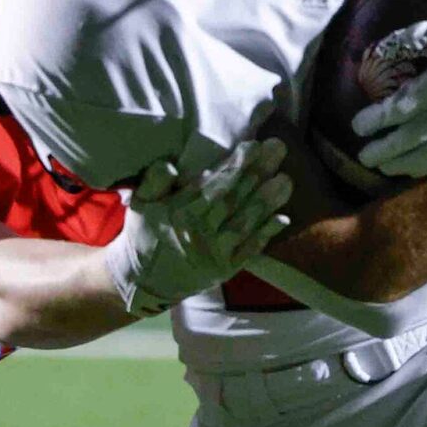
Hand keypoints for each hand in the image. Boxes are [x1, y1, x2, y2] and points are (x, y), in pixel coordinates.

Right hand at [101, 137, 291, 316]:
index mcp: (178, 212)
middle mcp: (198, 232)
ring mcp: (214, 253)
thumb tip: (170, 165)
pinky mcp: (225, 269)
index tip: (253, 145)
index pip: (211, 186)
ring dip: (267, 200)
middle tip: (279, 148)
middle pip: (233, 199)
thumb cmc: (145, 235)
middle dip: (257, 173)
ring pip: (244, 222)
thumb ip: (154, 182)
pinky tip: (283, 217)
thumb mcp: (140, 205)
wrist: (144, 281)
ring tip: (286, 179)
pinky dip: (266, 234)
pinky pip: (249, 250)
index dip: (234, 166)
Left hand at [352, 0, 426, 180]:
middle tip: (364, 156)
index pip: (397, 110)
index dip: (374, 120)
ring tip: (384, 166)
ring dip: (403, 164)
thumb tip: (382, 48)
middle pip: (408, 139)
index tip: (357, 126)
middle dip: (382, 150)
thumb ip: (411, 39)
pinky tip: (417, 169)